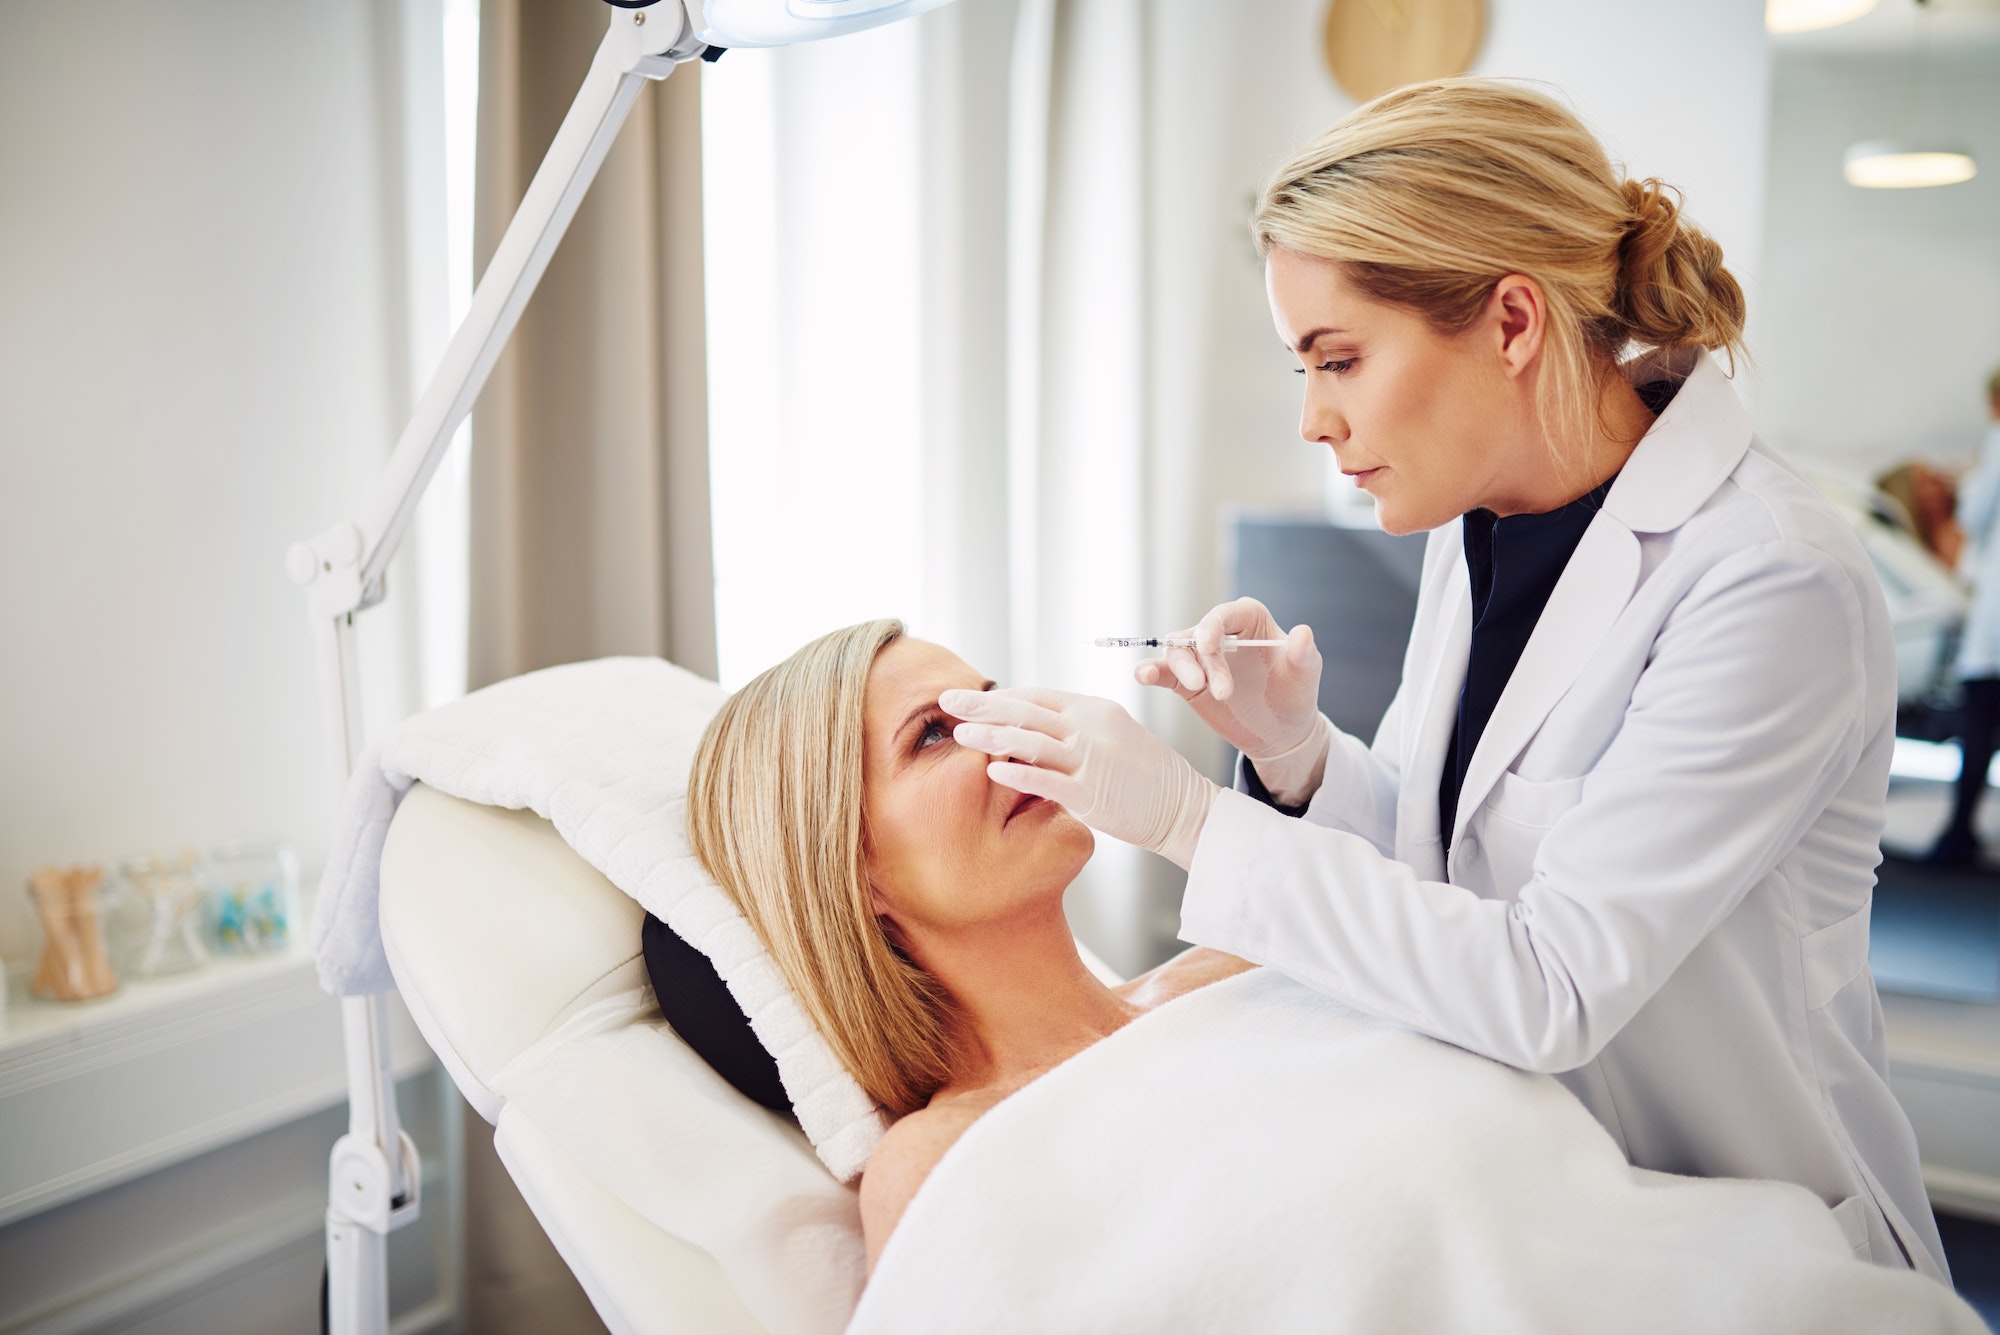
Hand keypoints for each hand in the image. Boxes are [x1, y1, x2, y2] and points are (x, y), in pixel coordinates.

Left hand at [939, 687, 1218, 868]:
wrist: (1185, 807)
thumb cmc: (1148, 775)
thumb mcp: (1115, 735)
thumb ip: (1077, 728)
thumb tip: (1035, 726)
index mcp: (1095, 709)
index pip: (1037, 696)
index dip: (1001, 696)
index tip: (973, 700)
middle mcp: (1091, 728)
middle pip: (1026, 711)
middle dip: (982, 705)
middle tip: (947, 701)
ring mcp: (1091, 761)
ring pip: (1030, 741)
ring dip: (991, 736)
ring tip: (959, 734)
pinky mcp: (1092, 795)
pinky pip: (1047, 781)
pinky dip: (1018, 773)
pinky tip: (992, 770)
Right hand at [1136, 598, 1321, 760]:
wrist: (1279, 732)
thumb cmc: (1295, 694)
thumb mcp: (1305, 675)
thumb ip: (1303, 654)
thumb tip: (1303, 633)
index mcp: (1249, 620)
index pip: (1225, 614)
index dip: (1212, 626)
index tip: (1209, 647)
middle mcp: (1221, 633)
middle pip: (1198, 634)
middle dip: (1205, 661)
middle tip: (1223, 693)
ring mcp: (1201, 657)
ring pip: (1177, 651)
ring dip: (1181, 668)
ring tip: (1194, 687)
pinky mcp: (1186, 681)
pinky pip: (1164, 672)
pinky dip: (1151, 671)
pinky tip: (1143, 674)